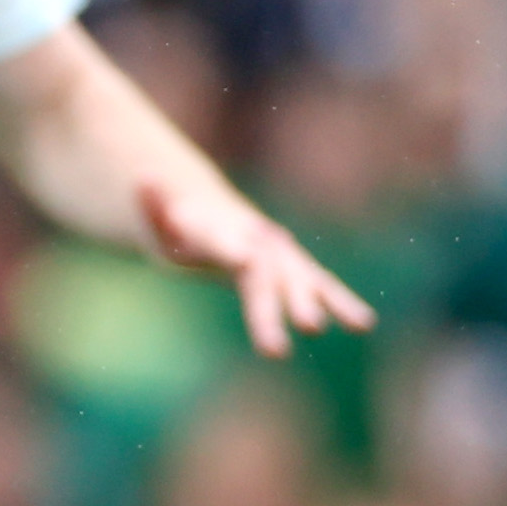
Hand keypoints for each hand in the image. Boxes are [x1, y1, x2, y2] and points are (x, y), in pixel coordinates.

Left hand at [144, 175, 375, 357]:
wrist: (214, 213)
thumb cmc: (180, 226)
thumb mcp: (157, 220)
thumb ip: (152, 206)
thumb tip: (141, 180)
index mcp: (221, 231)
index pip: (225, 243)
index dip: (231, 249)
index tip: (243, 259)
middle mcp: (258, 241)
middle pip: (270, 275)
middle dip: (286, 301)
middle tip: (307, 326)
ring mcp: (281, 257)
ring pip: (302, 279)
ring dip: (317, 301)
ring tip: (345, 325)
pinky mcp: (295, 273)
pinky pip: (320, 287)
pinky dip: (341, 302)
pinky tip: (365, 322)